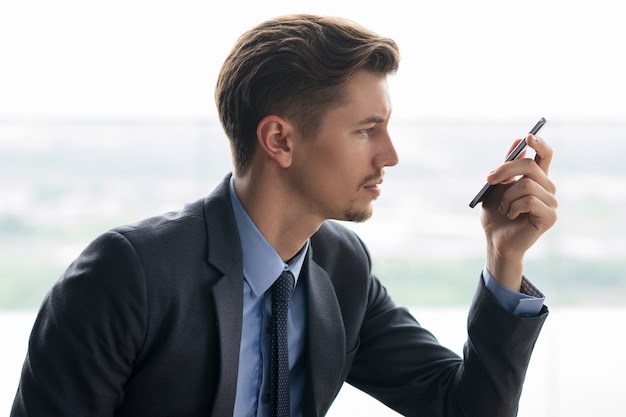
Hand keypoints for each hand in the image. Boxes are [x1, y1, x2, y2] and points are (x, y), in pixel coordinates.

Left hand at [480, 134, 557, 291]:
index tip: (528, 137)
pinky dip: (514, 206)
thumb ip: (507, 166)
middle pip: (530, 166)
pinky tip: (512, 215)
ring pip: (527, 184)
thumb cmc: (495, 215)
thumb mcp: (496, 187)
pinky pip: (530, 200)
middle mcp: (547, 188)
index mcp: (536, 179)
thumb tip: (518, 142)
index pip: (545, 155)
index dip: (539, 144)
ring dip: (507, 196)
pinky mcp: (550, 216)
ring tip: (504, 208)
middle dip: (505, 170)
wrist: (494, 240)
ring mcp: (551, 202)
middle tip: (489, 179)